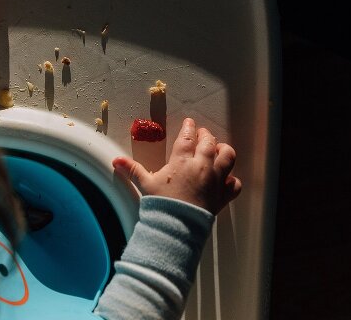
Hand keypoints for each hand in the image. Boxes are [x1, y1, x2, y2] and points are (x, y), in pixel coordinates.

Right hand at [113, 118, 241, 214]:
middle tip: (202, 134)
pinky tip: (225, 179)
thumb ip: (132, 170)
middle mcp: (201, 166)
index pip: (188, 137)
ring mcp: (215, 180)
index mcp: (182, 161)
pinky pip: (234, 184)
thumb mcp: (145, 185)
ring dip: (223, 151)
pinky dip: (231, 180)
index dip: (189, 127)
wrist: (176, 227)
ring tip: (218, 150)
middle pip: (209, 142)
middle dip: (206, 135)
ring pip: (228, 157)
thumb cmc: (161, 204)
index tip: (190, 123)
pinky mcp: (222, 196)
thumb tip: (115, 161)